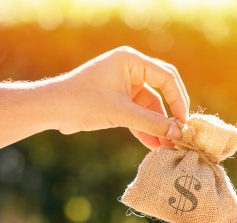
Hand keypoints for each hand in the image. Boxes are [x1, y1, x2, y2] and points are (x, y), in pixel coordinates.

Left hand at [50, 46, 189, 148]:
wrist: (52, 110)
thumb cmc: (83, 102)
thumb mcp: (121, 113)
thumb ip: (151, 123)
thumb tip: (177, 134)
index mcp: (131, 60)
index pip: (166, 77)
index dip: (178, 100)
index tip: (183, 123)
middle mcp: (130, 69)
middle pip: (162, 91)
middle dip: (170, 114)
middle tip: (180, 134)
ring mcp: (124, 86)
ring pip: (150, 107)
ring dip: (157, 126)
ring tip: (167, 146)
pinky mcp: (118, 102)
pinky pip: (138, 115)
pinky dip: (145, 129)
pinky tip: (154, 145)